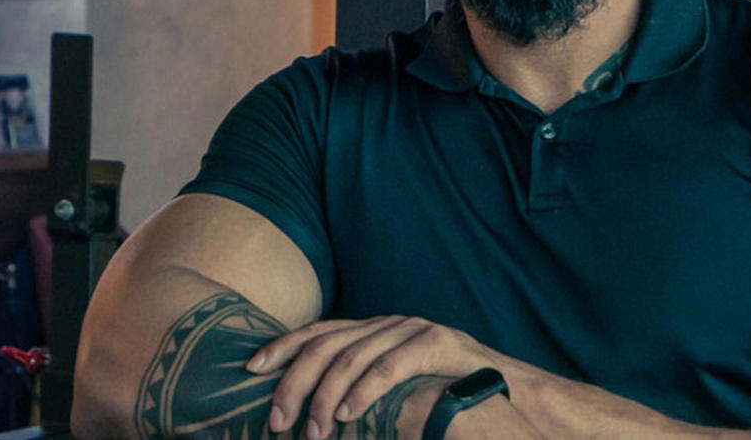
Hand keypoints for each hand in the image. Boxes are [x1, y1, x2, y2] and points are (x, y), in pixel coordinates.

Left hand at [246, 315, 502, 438]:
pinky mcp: (436, 342)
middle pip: (327, 343)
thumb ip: (357, 390)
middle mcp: (387, 323)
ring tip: (311, 430)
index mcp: (373, 330)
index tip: (251, 369)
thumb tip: (310, 413)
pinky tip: (346, 414)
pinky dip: (363, 391)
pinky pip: (389, 365)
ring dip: (325, 395)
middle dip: (295, 381)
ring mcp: (412, 329)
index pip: (319, 331)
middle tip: (277, 420)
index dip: (283, 346)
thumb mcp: (391, 389)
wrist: (499, 389)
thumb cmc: (440, 395)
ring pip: (353, 355)